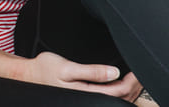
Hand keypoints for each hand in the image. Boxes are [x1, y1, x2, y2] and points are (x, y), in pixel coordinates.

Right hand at [17, 51, 142, 101]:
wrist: (30, 75)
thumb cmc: (45, 69)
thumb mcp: (66, 67)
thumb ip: (91, 71)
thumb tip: (114, 72)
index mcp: (86, 93)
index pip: (118, 91)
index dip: (131, 82)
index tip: (136, 70)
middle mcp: (89, 100)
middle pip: (120, 98)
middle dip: (132, 86)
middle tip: (139, 71)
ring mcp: (88, 100)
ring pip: (116, 99)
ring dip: (127, 89)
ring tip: (133, 77)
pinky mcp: (86, 97)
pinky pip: (108, 98)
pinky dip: (119, 91)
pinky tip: (120, 82)